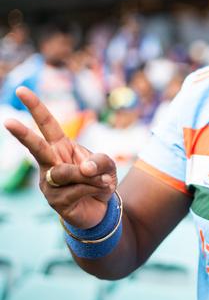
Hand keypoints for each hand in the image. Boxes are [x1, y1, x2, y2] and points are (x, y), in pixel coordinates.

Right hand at [4, 86, 116, 228]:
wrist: (101, 209)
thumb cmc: (99, 180)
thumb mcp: (107, 164)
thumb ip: (100, 161)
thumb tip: (84, 169)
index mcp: (61, 147)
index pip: (47, 124)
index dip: (35, 107)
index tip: (21, 90)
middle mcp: (50, 163)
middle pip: (36, 147)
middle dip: (22, 134)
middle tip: (7, 121)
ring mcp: (49, 183)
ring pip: (67, 173)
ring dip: (91, 177)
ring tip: (104, 181)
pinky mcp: (55, 201)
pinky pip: (77, 189)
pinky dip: (95, 188)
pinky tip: (100, 191)